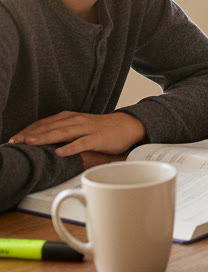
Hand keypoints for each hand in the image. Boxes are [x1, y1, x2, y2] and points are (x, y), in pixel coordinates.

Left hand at [9, 111, 145, 158]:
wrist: (128, 126)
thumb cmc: (102, 130)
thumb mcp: (80, 127)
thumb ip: (63, 132)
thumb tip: (42, 141)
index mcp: (71, 118)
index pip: (46, 123)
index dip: (30, 130)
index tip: (15, 138)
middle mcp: (77, 121)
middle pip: (51, 127)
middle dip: (32, 134)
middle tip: (16, 141)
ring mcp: (87, 129)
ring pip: (63, 132)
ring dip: (46, 137)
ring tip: (31, 143)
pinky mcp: (98, 138)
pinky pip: (82, 143)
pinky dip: (70, 147)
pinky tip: (59, 152)